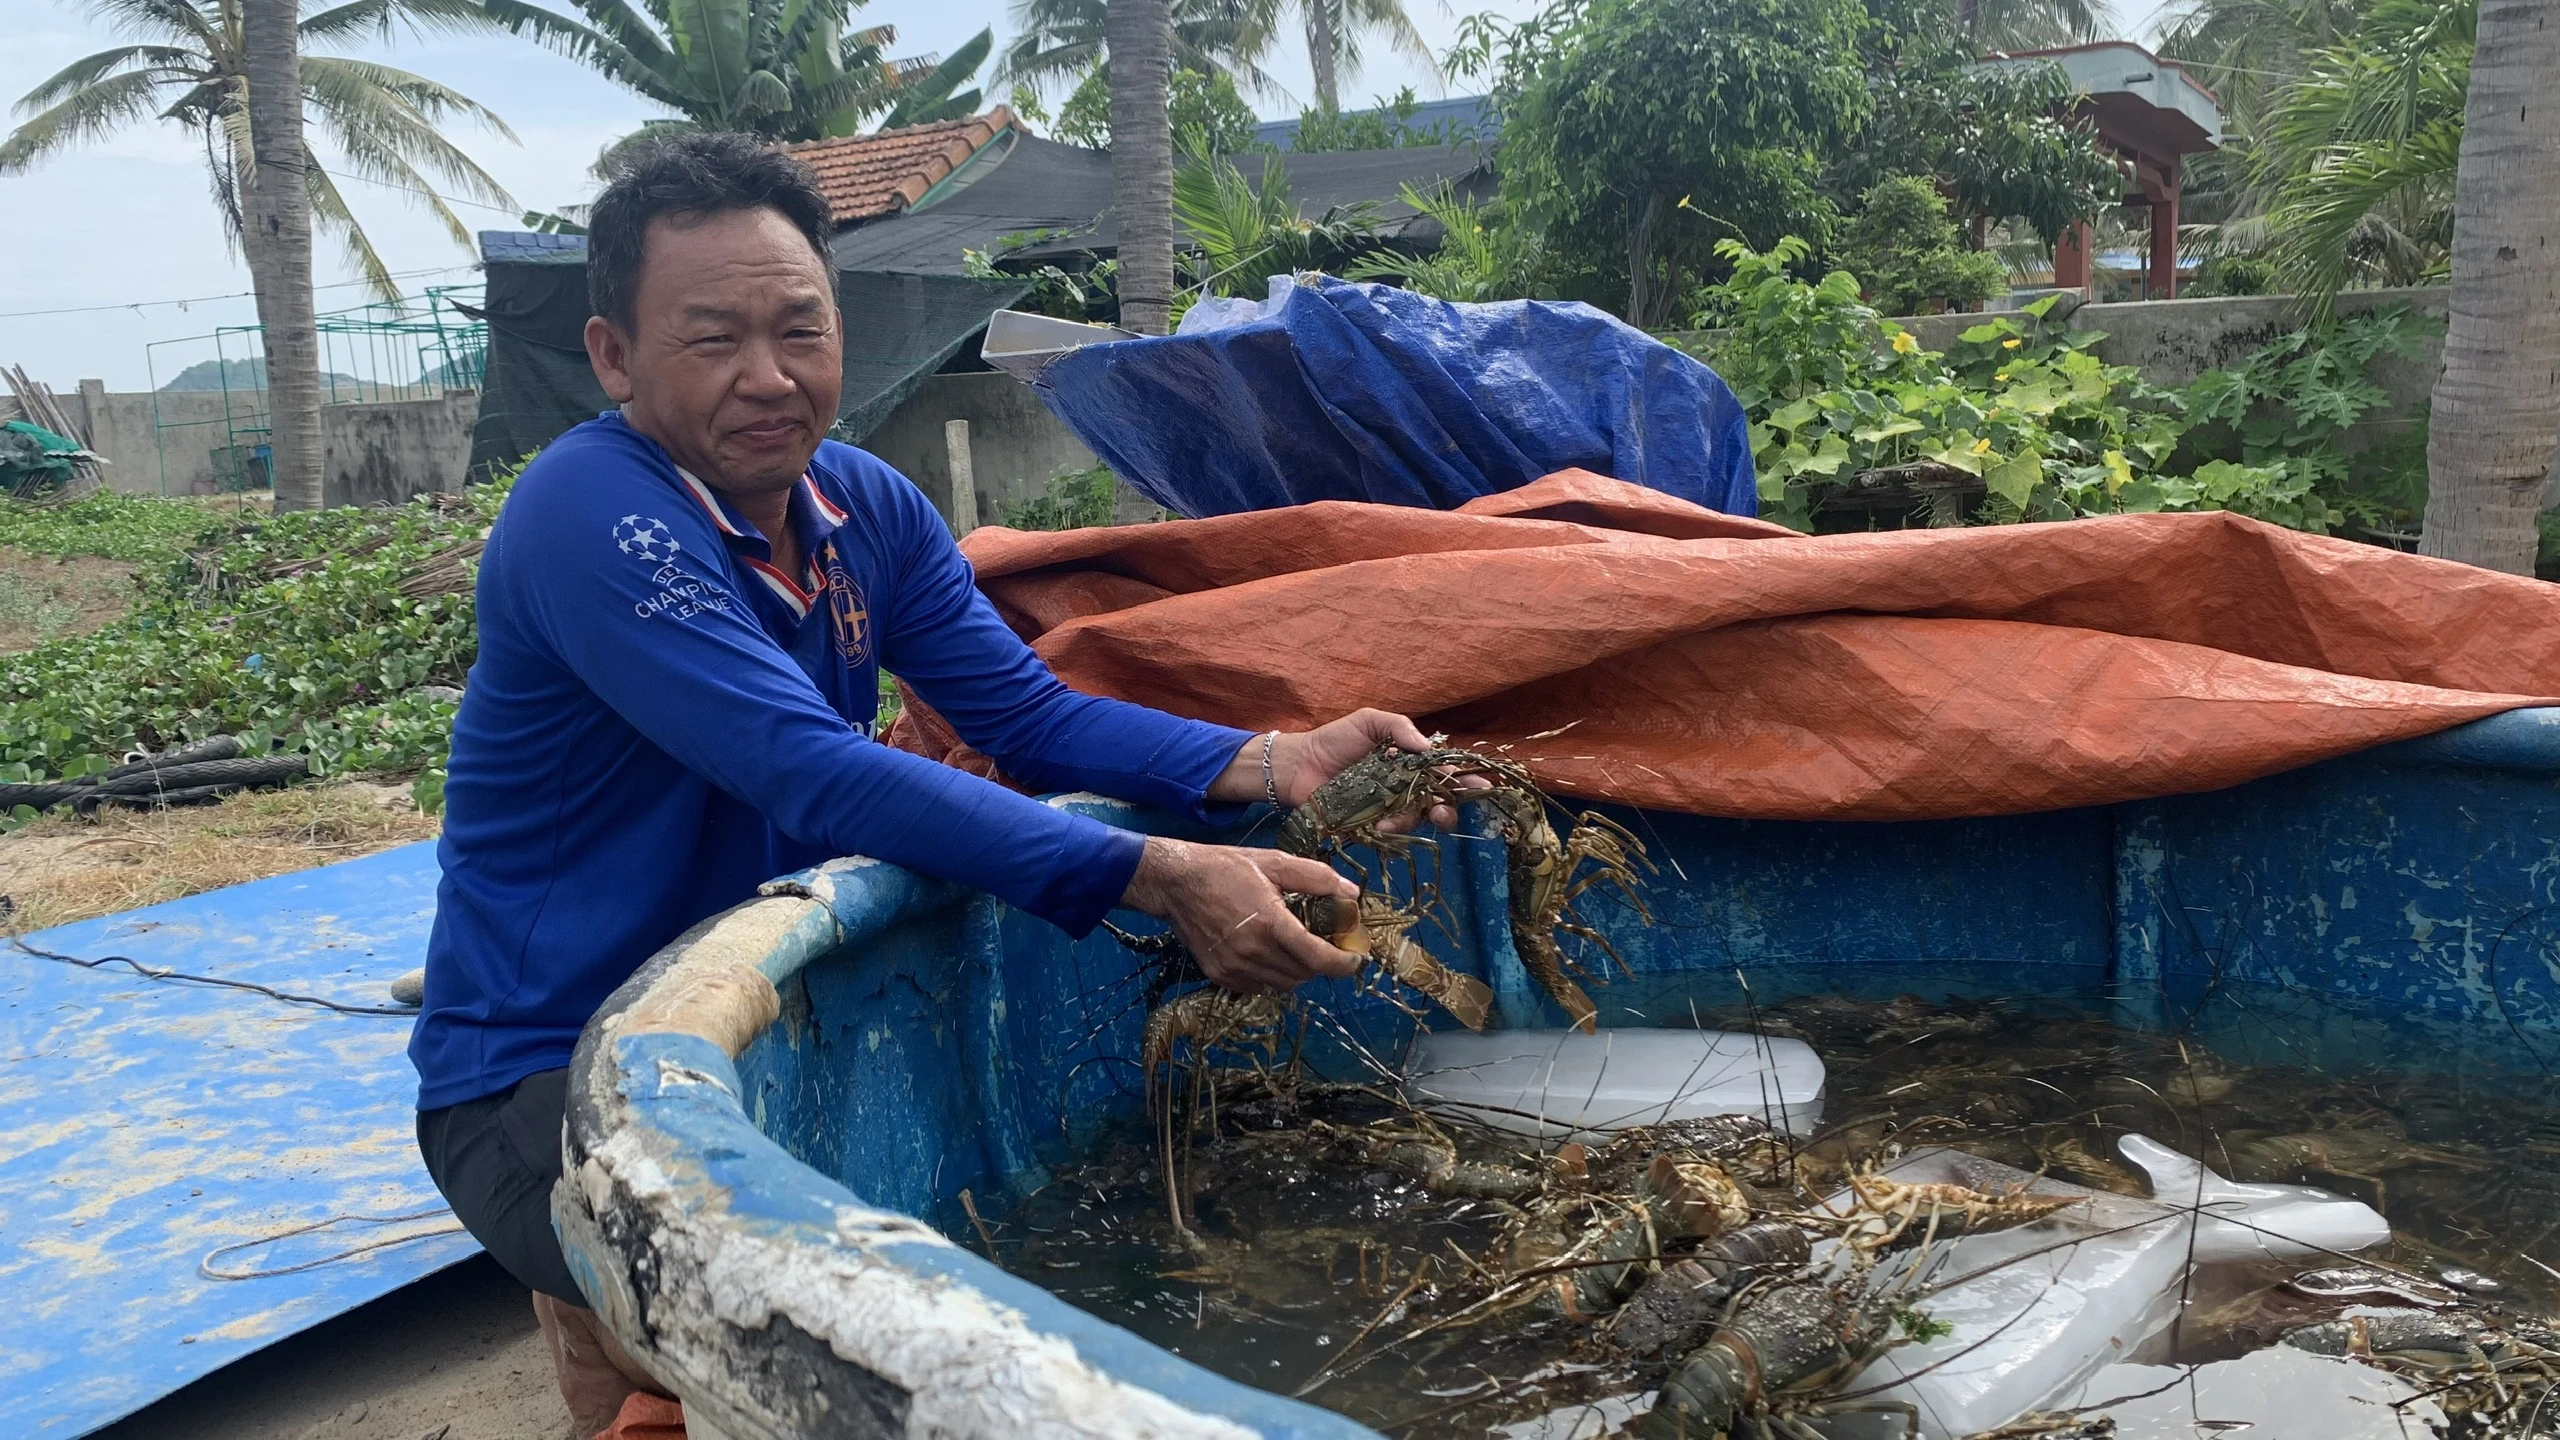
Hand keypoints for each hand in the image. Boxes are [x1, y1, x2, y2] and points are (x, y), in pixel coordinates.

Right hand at [1120, 836, 1358, 992]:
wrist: (1175, 882)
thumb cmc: (1226, 868)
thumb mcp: (1274, 861)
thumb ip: (1316, 878)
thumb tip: (1351, 892)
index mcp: (1271, 923)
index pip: (1319, 959)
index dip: (1344, 964)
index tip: (1355, 958)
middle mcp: (1253, 952)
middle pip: (1304, 974)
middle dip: (1320, 962)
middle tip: (1323, 943)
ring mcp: (1234, 967)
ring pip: (1283, 984)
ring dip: (1296, 970)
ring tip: (1294, 947)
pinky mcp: (1219, 975)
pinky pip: (1259, 987)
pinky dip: (1271, 976)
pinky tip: (1267, 953)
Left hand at [1210, 708, 1478, 830]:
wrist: (1297, 764)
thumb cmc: (1334, 740)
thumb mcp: (1368, 722)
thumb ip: (1398, 727)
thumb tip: (1427, 747)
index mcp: (1409, 764)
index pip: (1443, 773)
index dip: (1464, 781)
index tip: (1481, 786)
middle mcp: (1403, 788)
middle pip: (1438, 803)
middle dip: (1448, 809)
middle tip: (1444, 812)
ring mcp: (1387, 809)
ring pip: (1415, 820)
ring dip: (1413, 821)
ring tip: (1395, 819)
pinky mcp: (1369, 826)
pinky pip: (1389, 833)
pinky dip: (1389, 831)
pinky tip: (1378, 825)